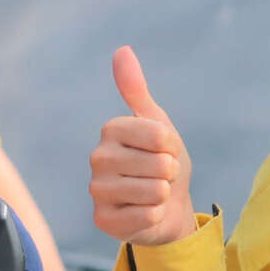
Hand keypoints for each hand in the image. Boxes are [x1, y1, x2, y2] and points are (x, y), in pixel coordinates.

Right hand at [89, 47, 196, 246]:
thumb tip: (122, 50)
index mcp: (111, 130)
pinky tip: (146, 213)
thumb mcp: (158, 124)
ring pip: (154, 191)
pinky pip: (147, 217)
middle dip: (169, 173)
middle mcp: (97, 158)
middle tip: (159, 176)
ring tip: (153, 193)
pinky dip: (155, 217)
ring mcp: (97, 191)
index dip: (173, 146)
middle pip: (159, 164)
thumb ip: (137, 90)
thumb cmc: (162, 162)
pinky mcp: (103, 220)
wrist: (167, 206)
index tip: (164, 151)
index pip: (160, 135)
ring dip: (163, 195)